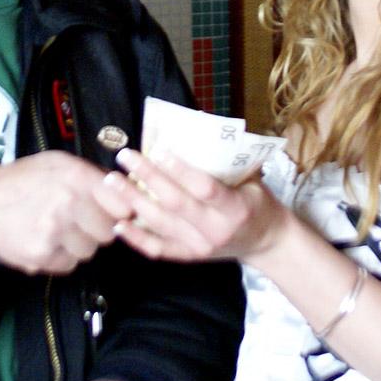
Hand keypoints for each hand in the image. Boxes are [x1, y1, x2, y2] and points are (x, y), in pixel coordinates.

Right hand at [0, 151, 129, 274]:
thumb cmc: (22, 181)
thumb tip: (124, 192)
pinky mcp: (42, 254)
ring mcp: (55, 230)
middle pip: (108, 232)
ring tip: (56, 230)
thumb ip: (91, 175)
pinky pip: (68, 264)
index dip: (118, 212)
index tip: (111, 213)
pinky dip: (59, 258)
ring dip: (77, 245)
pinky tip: (44, 242)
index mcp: (77, 177)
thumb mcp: (57, 164)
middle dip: (96, 229)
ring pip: (89, 251)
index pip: (122, 205)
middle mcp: (69, 203)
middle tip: (76, 221)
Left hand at [97, 148, 286, 263]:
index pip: (204, 188)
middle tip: (125, 157)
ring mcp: (200, 247)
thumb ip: (226, 159)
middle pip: (175, 204)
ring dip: (134, 202)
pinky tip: (118, 224)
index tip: (158, 150)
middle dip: (147, 178)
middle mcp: (215, 230)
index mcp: (236, 208)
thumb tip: (194, 123)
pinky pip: (158, 250)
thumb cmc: (257, 201)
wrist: (267, 242)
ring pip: (161, 224)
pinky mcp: (190, 257)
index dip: (180, 170)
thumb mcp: (252, 178)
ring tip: (113, 181)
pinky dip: (136, 238)